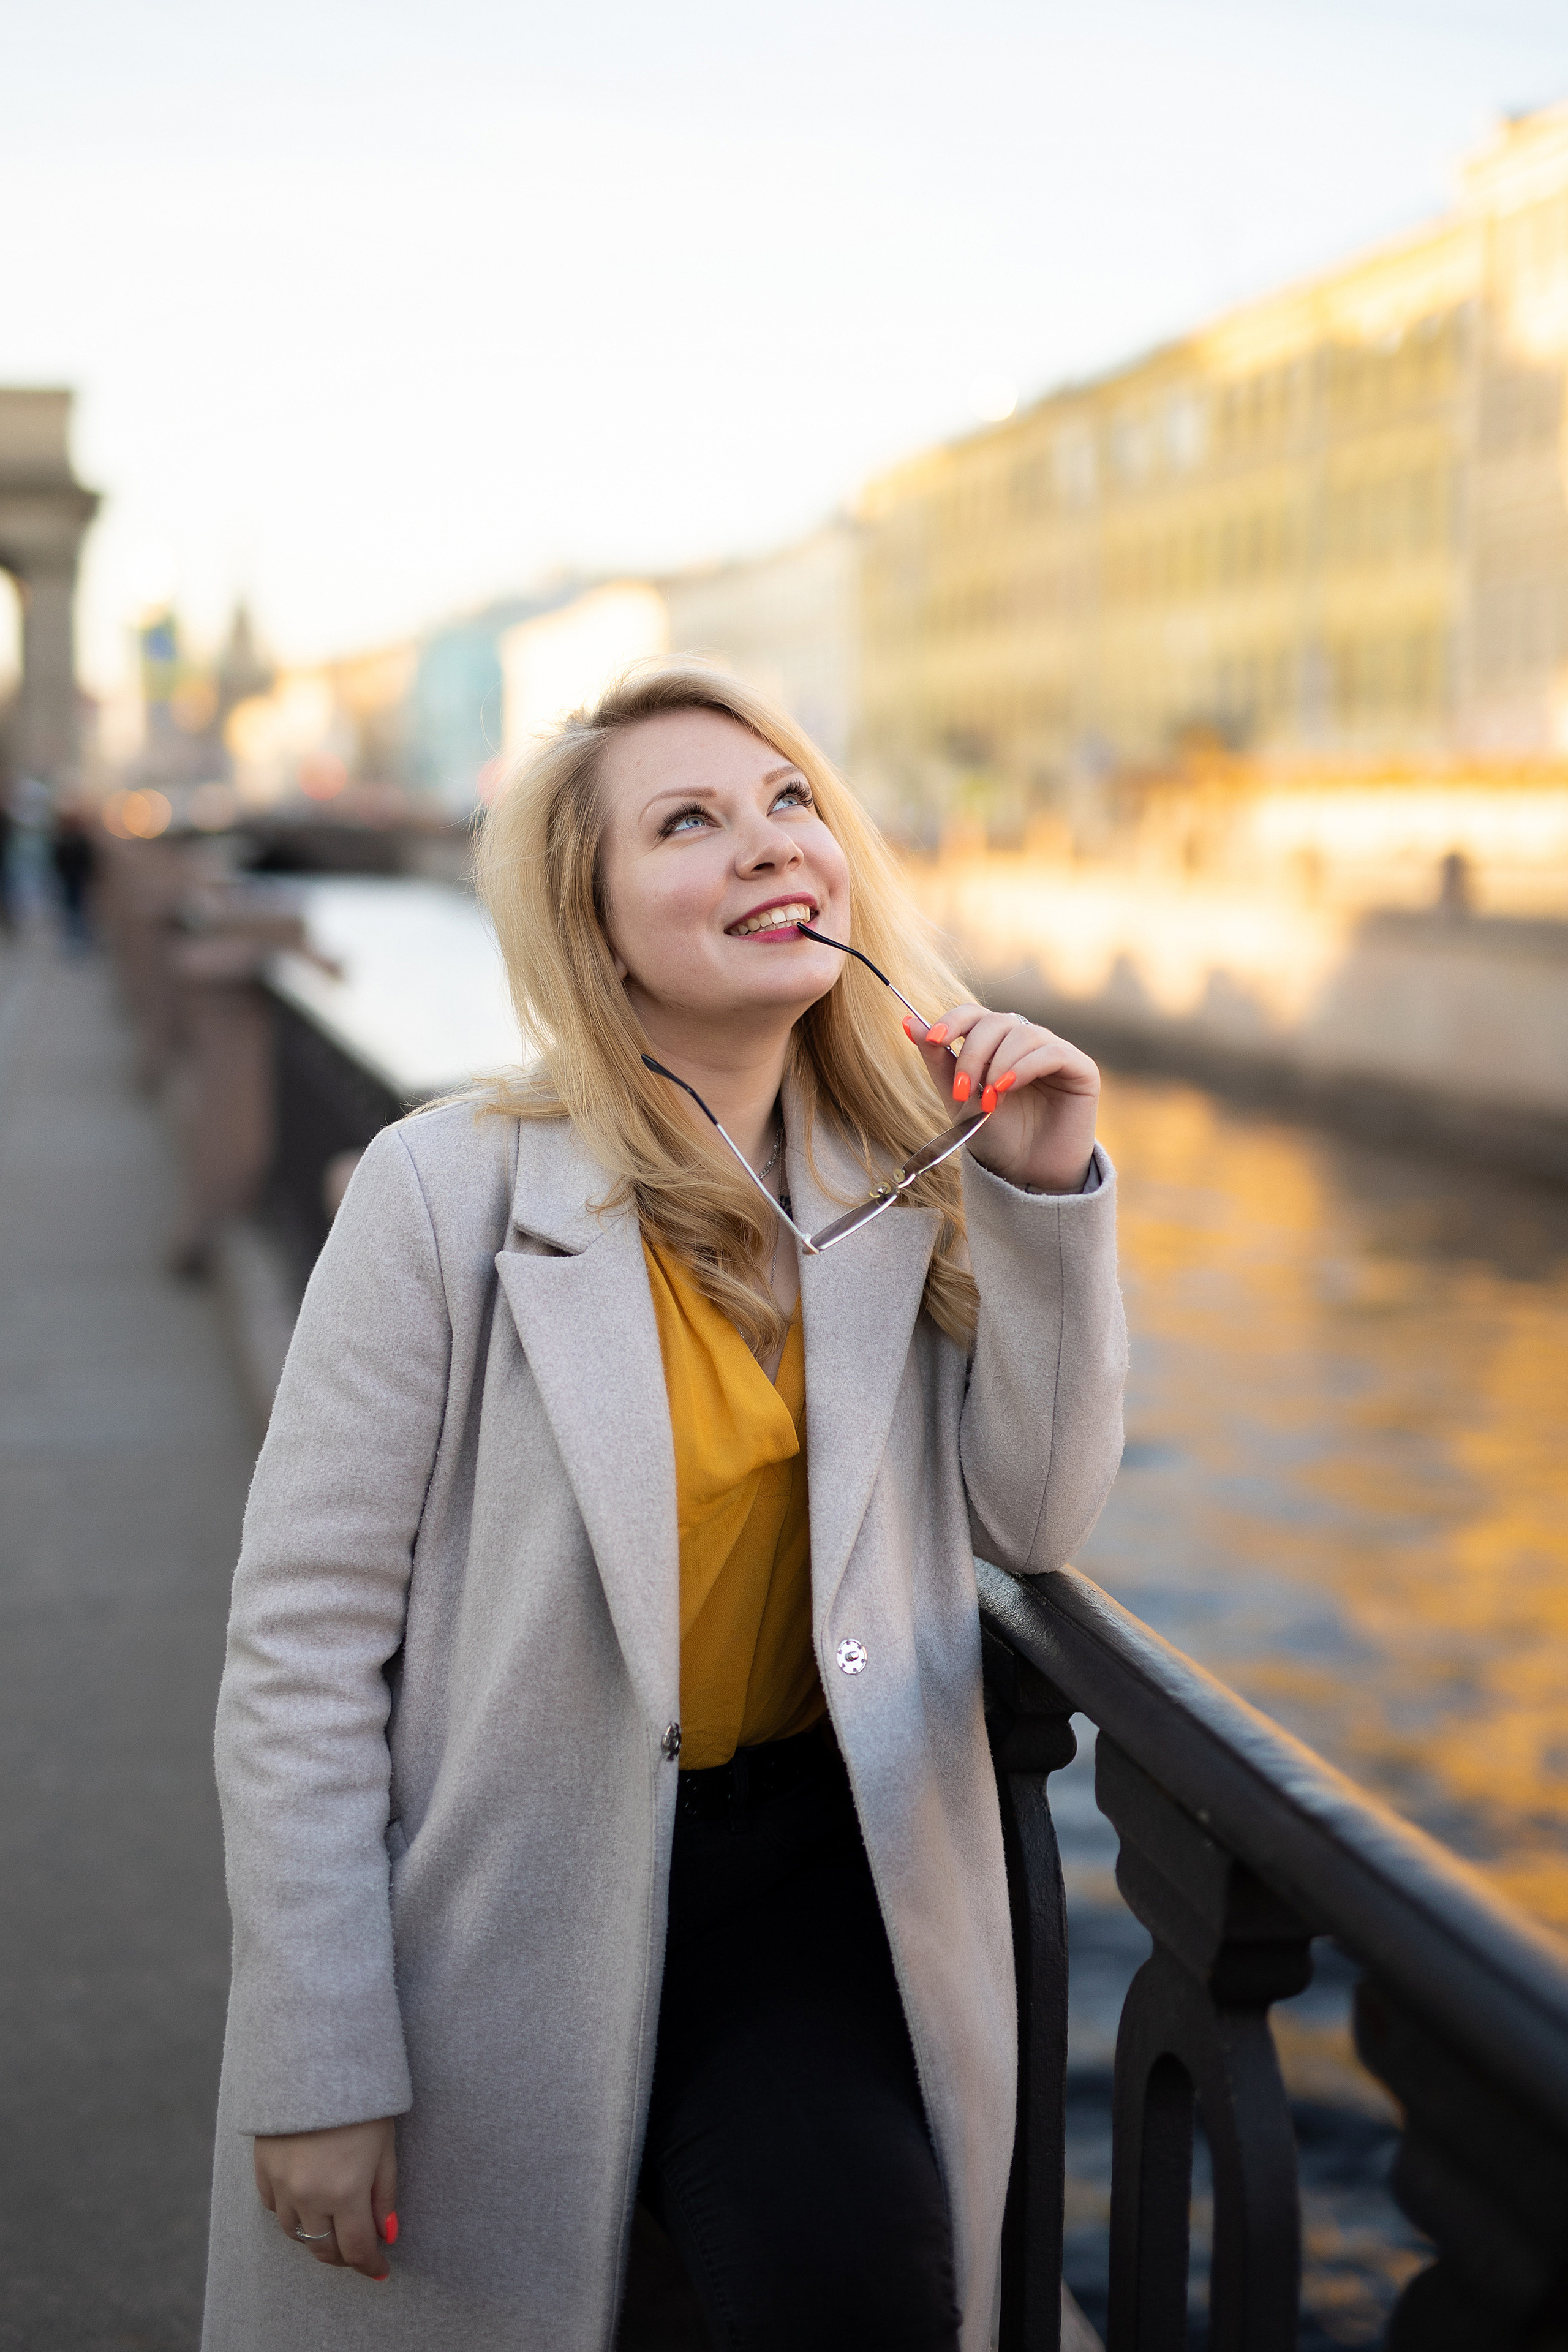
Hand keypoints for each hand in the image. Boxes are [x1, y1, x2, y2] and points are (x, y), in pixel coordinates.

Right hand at [254, 2116, 397, 2279]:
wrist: (314, 2061)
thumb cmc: (360, 2102)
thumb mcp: (385, 2146)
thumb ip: (384, 2195)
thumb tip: (386, 2235)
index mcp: (344, 2192)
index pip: (356, 2249)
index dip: (370, 2265)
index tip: (380, 2270)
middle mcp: (308, 2196)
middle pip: (322, 2248)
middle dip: (343, 2257)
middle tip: (358, 2253)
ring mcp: (281, 2184)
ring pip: (294, 2233)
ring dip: (316, 2237)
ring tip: (333, 2229)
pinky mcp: (262, 2168)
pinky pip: (272, 2207)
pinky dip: (289, 2213)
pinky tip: (304, 2203)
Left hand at [905, 1005, 1099, 1193]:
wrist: (1028, 1174)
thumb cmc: (995, 1137)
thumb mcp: (959, 1099)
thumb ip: (938, 1061)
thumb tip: (908, 1022)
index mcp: (996, 1044)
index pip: (975, 1013)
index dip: (954, 1020)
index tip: (934, 1039)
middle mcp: (1025, 1041)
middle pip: (996, 1022)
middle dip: (973, 1054)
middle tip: (964, 1091)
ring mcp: (1054, 1052)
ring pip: (1023, 1033)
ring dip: (998, 1064)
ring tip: (990, 1099)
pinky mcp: (1080, 1068)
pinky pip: (1052, 1051)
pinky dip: (1025, 1066)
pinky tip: (1008, 1087)